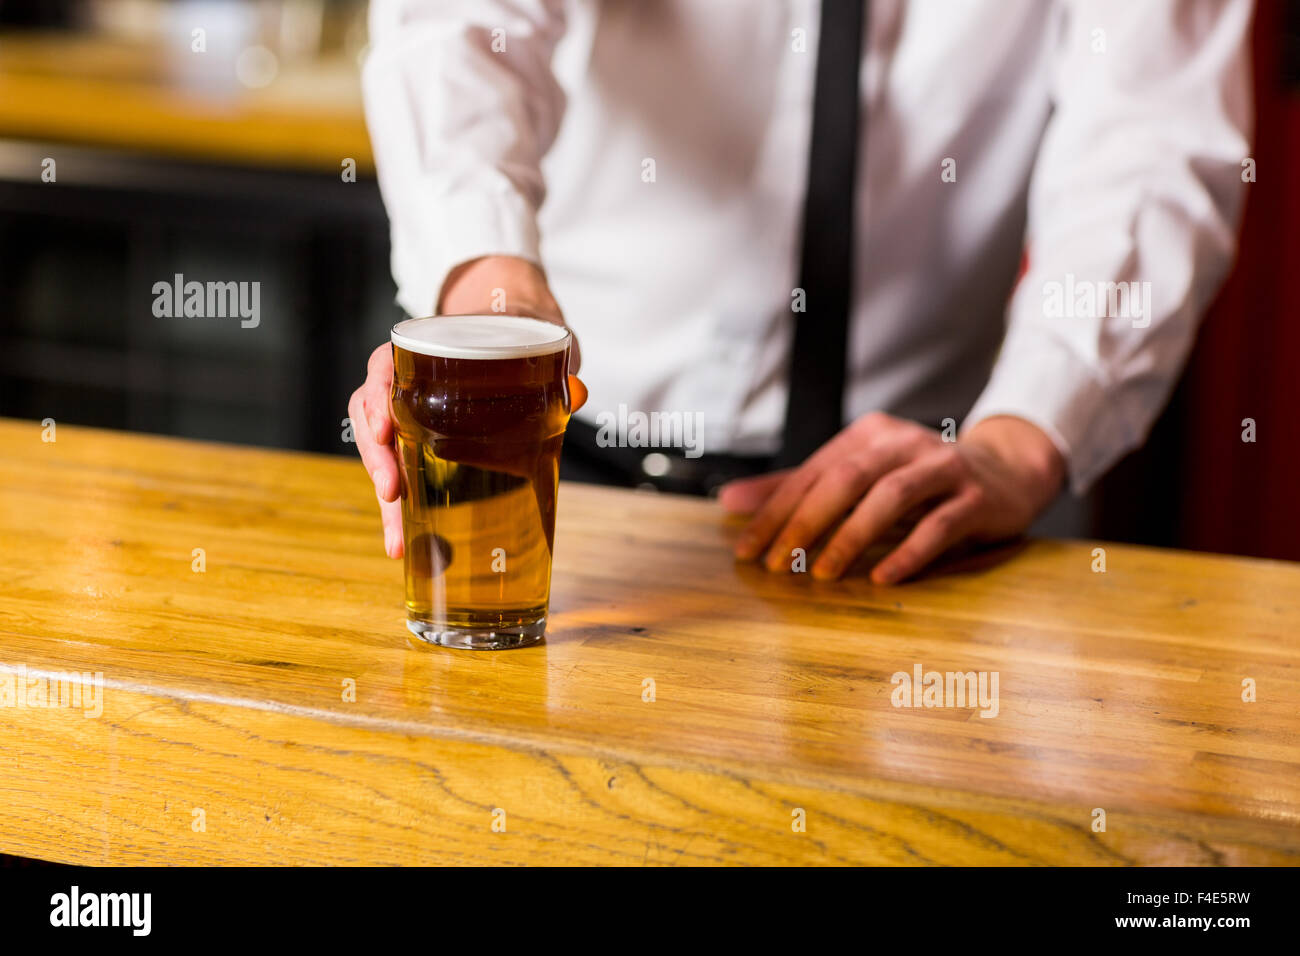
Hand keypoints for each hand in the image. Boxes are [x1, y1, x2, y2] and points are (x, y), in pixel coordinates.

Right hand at [348, 255, 575, 558]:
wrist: (511, 340)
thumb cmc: (511, 341)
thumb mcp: (534, 346)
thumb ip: (553, 368)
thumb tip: (577, 394)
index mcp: (421, 351)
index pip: (383, 367)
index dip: (377, 398)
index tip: (384, 430)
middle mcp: (402, 383)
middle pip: (371, 419)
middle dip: (377, 460)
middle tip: (391, 492)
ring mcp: (405, 416)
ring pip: (378, 453)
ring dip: (384, 495)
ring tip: (396, 536)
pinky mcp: (414, 446)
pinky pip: (395, 473)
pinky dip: (396, 510)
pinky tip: (402, 541)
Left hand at [719, 413, 1065, 583]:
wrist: (1005, 471)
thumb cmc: (919, 480)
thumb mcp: (858, 476)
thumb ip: (797, 488)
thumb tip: (728, 501)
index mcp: (868, 435)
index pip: (812, 472)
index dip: (775, 510)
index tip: (747, 549)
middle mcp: (902, 444)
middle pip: (845, 479)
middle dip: (805, 522)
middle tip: (777, 563)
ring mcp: (942, 468)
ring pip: (890, 497)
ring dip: (851, 536)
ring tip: (822, 573)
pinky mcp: (975, 498)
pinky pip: (938, 525)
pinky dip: (908, 552)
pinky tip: (882, 577)